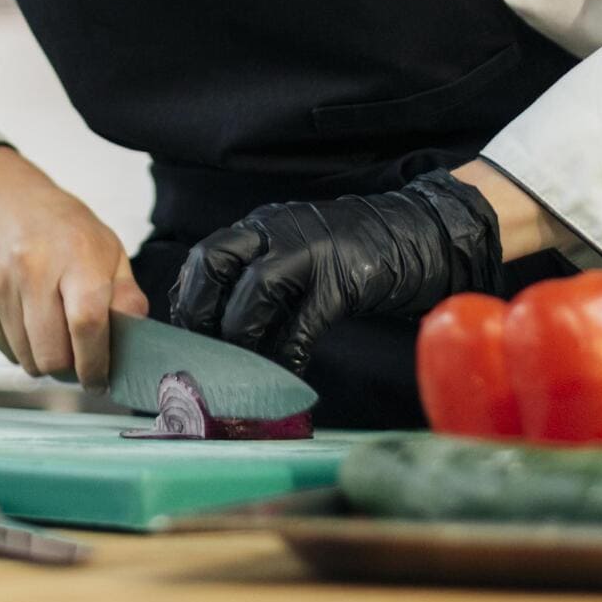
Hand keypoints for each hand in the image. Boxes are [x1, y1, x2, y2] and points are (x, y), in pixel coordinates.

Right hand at [0, 146, 148, 387]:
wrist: (4, 203)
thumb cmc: (65, 230)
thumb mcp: (108, 249)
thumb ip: (126, 296)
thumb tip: (136, 339)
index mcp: (76, 255)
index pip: (87, 323)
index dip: (96, 362)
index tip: (101, 380)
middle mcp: (33, 268)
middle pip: (53, 355)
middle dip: (70, 368)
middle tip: (79, 356)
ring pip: (28, 360)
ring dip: (46, 359)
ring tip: (54, 330)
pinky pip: (6, 352)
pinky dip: (23, 348)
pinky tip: (30, 319)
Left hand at [168, 169, 502, 372]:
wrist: (418, 235)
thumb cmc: (352, 255)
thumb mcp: (296, 253)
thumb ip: (261, 278)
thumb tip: (220, 333)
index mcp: (262, 225)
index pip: (205, 256)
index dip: (188, 300)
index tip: (182, 340)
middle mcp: (277, 229)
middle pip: (214, 262)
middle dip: (199, 313)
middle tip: (201, 356)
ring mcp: (311, 250)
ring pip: (254, 291)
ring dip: (241, 338)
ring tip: (241, 373)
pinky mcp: (344, 278)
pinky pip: (303, 323)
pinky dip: (288, 354)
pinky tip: (286, 376)